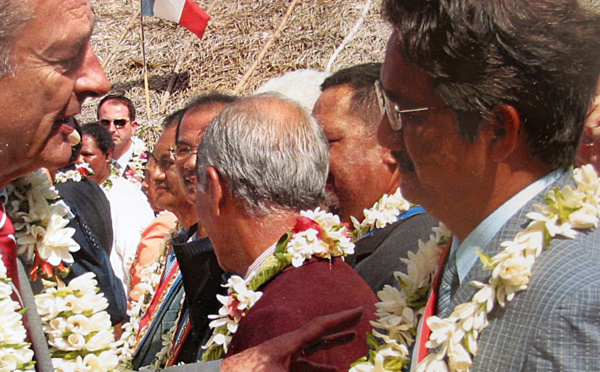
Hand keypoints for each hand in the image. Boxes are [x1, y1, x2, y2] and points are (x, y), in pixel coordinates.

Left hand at [220, 307, 363, 371]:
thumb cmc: (247, 371)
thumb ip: (306, 370)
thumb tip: (334, 371)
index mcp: (286, 344)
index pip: (319, 327)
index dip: (341, 319)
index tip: (359, 311)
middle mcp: (284, 349)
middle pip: (316, 337)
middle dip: (337, 333)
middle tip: (358, 327)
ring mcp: (278, 361)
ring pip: (308, 359)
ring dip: (325, 363)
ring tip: (342, 367)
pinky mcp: (274, 370)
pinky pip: (298, 370)